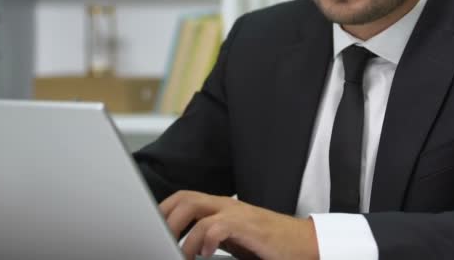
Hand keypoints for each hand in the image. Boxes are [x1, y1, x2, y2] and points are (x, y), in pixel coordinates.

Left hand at [159, 191, 318, 259]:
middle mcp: (226, 205)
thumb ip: (210, 238)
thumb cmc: (268, 244)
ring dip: (180, 231)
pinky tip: (204, 254)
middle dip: (165, 217)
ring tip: (177, 252)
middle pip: (184, 198)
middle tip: (156, 239)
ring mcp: (236, 213)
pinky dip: (204, 239)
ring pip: (195, 208)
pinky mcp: (248, 225)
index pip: (184, 198)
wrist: (303, 244)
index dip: (163, 210)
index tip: (150, 228)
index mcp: (220, 207)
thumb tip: (185, 246)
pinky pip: (217, 226)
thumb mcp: (233, 240)